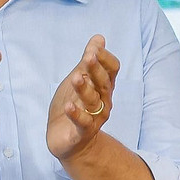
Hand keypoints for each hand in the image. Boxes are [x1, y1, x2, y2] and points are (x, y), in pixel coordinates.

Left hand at [46, 35, 117, 160]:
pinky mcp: (82, 132)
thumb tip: (99, 38)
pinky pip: (82, 123)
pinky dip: (76, 114)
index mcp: (103, 87)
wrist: (67, 141)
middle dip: (96, 70)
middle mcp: (103, 101)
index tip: (94, 48)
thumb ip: (88, 61)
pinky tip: (69, 106)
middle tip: (88, 57)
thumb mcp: (79, 80)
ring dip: (85, 89)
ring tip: (76, 78)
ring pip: (93, 101)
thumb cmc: (74, 107)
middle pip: (104, 83)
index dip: (104, 58)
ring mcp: (94, 117)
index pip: (112, 70)